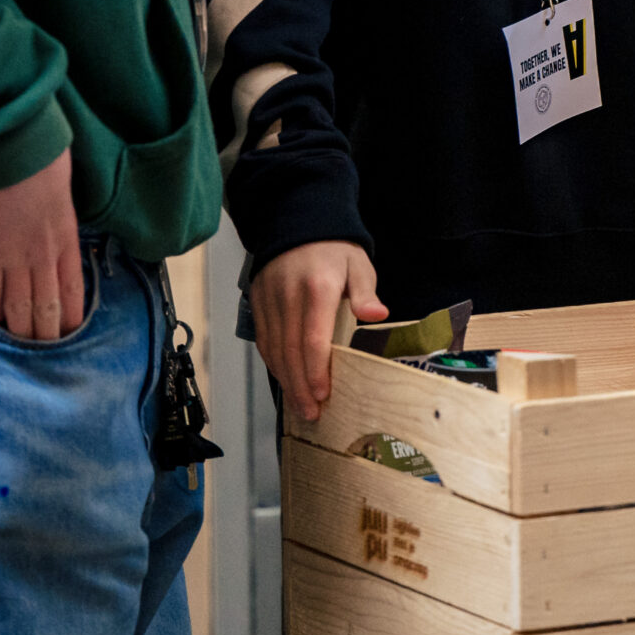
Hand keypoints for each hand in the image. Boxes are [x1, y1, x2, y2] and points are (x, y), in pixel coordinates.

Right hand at [0, 149, 85, 340]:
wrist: (17, 157)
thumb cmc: (43, 169)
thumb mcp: (62, 203)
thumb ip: (58, 231)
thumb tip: (51, 249)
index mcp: (67, 243)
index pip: (73, 291)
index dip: (71, 316)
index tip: (69, 333)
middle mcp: (44, 259)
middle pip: (47, 307)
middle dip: (46, 334)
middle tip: (43, 350)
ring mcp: (15, 260)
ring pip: (20, 308)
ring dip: (20, 330)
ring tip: (19, 345)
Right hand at [251, 240, 386, 421]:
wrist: (298, 220)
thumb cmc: (334, 249)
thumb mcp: (358, 264)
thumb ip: (366, 292)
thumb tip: (376, 315)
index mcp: (318, 288)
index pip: (313, 339)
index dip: (315, 371)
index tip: (322, 394)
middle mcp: (289, 295)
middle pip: (291, 351)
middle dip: (300, 387)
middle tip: (310, 414)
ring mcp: (270, 299)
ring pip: (274, 349)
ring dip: (285, 380)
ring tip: (299, 405)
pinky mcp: (258, 301)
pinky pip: (263, 339)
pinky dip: (273, 363)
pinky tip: (284, 379)